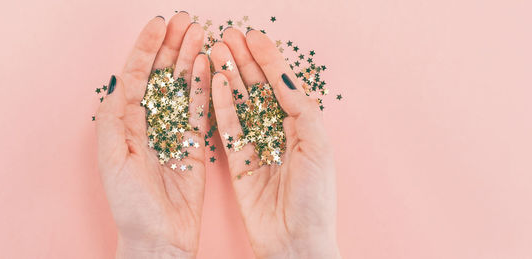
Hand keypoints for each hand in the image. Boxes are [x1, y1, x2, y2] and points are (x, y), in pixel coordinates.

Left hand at [95, 13, 208, 257]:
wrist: (159, 238)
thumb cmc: (131, 205)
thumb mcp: (113, 160)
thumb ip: (114, 119)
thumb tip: (118, 81)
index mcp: (123, 123)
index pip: (134, 75)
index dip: (145, 48)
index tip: (160, 25)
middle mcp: (146, 123)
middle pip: (158, 74)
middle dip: (170, 45)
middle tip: (186, 20)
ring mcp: (171, 131)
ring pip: (180, 86)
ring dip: (188, 58)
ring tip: (200, 31)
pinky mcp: (193, 144)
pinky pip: (198, 108)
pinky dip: (202, 85)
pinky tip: (206, 63)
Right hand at [209, 28, 339, 257]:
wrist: (295, 243)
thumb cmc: (315, 198)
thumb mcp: (317, 146)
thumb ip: (301, 109)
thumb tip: (284, 76)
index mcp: (304, 127)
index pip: (283, 84)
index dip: (268, 59)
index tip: (252, 36)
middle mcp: (279, 133)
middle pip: (259, 89)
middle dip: (244, 61)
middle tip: (227, 36)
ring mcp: (257, 147)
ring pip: (240, 104)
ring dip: (229, 76)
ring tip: (216, 50)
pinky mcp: (237, 163)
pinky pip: (227, 128)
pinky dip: (220, 104)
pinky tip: (214, 82)